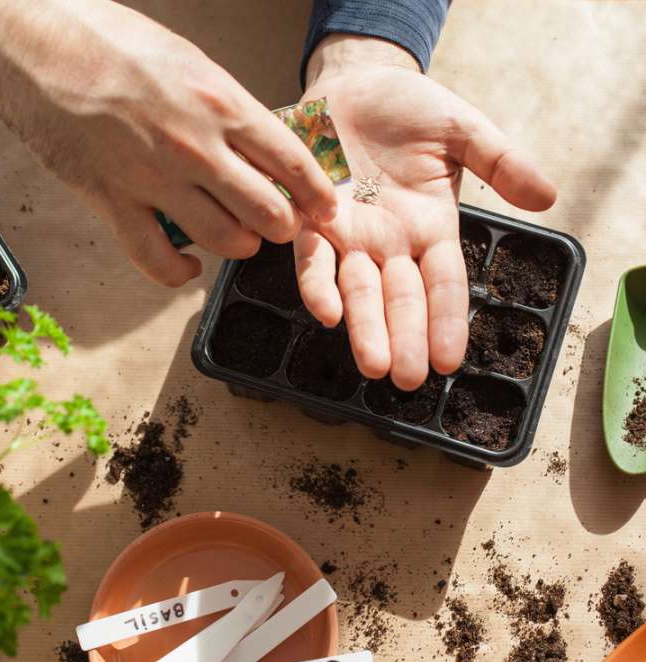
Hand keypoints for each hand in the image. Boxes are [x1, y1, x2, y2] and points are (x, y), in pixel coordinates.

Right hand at [0, 0, 336, 285]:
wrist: (34, 39)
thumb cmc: (113, 43)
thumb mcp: (191, 62)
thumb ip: (230, 112)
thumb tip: (263, 150)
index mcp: (220, 103)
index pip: (291, 163)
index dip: (317, 195)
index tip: (326, 211)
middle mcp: (195, 146)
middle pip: (267, 213)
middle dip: (283, 226)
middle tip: (279, 223)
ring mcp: (153, 179)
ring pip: (224, 241)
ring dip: (240, 245)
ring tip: (238, 236)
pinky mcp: (113, 203)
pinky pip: (158, 262)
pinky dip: (180, 273)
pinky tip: (190, 266)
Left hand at [296, 36, 555, 388]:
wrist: (356, 82)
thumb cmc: (411, 109)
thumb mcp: (463, 130)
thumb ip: (501, 162)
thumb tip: (547, 197)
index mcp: (431, 229)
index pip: (443, 285)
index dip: (446, 322)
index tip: (449, 361)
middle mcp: (391, 243)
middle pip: (401, 299)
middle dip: (404, 338)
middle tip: (406, 380)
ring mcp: (351, 235)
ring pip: (359, 290)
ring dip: (364, 327)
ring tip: (374, 364)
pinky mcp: (313, 219)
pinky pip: (313, 258)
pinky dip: (318, 283)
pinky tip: (326, 312)